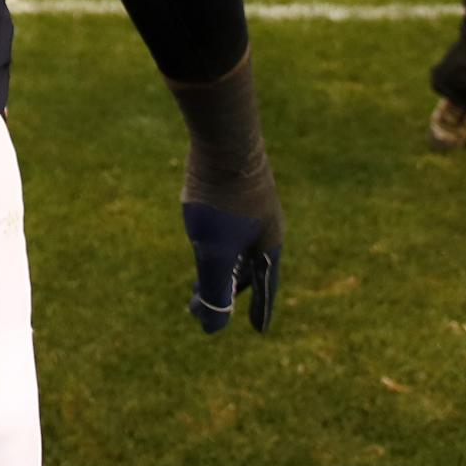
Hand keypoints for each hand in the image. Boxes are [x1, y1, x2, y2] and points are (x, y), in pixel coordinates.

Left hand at [183, 194, 281, 334]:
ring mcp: (252, 203)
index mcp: (269, 244)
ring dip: (218, 267)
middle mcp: (266, 225)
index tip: (259, 330)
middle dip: (225, 290)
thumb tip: (212, 327)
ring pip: (237, 246)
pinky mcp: (234, 187)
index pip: (265, 286)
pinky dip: (217, 241)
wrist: (226, 135)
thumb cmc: (221, 199)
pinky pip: (229, 224)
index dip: (260, 309)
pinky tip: (202, 232)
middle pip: (248, 268)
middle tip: (204, 308)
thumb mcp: (215, 252)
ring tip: (196, 279)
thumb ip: (216, 291)